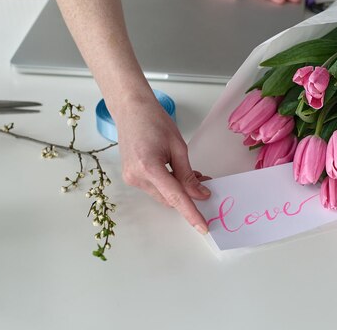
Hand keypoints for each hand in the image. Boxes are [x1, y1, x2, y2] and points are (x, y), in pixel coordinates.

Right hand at [115, 97, 211, 233]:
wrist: (131, 109)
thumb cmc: (153, 120)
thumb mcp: (178, 146)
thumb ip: (188, 174)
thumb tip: (200, 194)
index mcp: (148, 167)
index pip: (175, 196)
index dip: (191, 213)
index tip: (203, 226)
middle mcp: (136, 176)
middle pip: (169, 198)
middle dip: (188, 196)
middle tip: (206, 184)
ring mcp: (131, 178)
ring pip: (162, 195)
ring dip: (179, 190)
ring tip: (193, 175)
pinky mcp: (131, 176)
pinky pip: (154, 188)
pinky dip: (168, 185)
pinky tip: (177, 174)